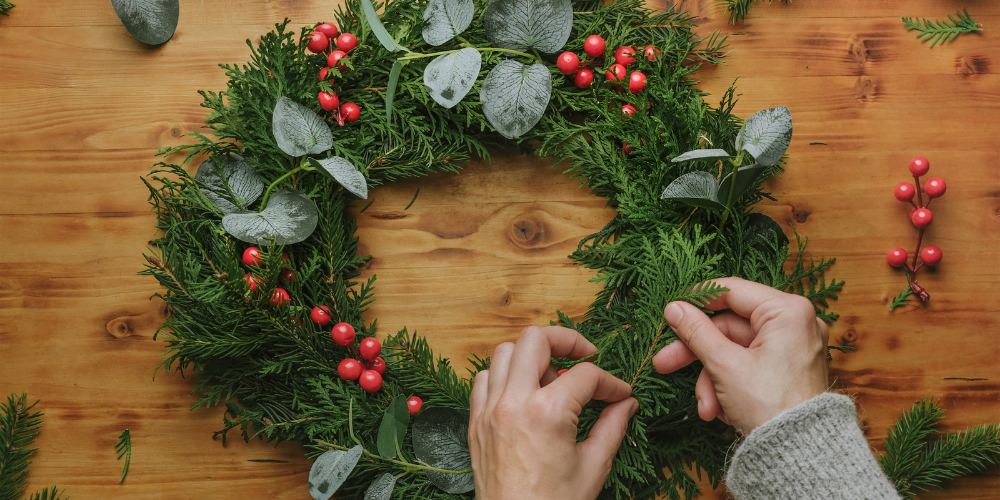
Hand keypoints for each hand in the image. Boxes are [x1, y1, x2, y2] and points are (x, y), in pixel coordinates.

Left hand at [469, 326, 637, 499]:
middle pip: (537, 339)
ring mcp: (489, 410)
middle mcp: (513, 403)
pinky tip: (524, 392)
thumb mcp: (593, 467)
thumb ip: (612, 427)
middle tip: (585, 356)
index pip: (586, 375)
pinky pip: (484, 379)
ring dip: (532, 356)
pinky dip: (504, 375)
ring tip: (553, 377)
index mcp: (547, 413)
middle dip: (567, 340)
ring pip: (505, 352)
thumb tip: (625, 404)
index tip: (620, 396)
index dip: (611, 383)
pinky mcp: (475, 422)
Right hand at [653, 277, 828, 432]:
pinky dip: (730, 385)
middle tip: (665, 363)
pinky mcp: (789, 370)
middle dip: (698, 356)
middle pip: (730, 328)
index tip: (671, 311)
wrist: (800, 455)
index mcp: (788, 312)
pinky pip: (749, 367)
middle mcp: (795, 324)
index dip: (697, 300)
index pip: (732, 291)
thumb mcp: (724, 365)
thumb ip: (696, 332)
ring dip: (712, 379)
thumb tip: (674, 309)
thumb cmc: (772, 407)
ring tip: (706, 407)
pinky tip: (722, 410)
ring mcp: (793, 348)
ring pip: (736, 352)